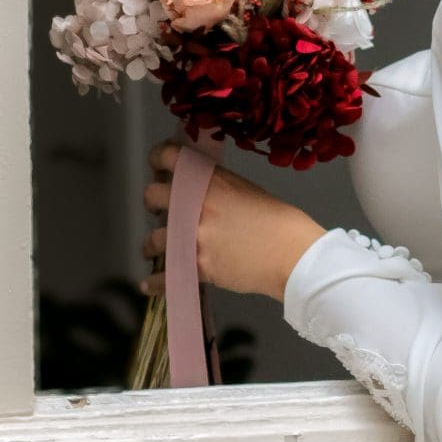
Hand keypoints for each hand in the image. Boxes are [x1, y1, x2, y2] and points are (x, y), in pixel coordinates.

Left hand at [142, 142, 326, 303]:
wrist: (292, 254)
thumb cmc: (279, 222)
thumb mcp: (246, 191)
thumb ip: (216, 189)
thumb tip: (197, 195)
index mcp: (211, 180)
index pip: (168, 156)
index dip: (157, 159)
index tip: (157, 167)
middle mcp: (196, 204)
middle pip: (152, 195)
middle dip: (153, 202)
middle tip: (159, 209)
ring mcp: (193, 236)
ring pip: (153, 238)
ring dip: (153, 244)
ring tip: (155, 248)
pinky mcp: (196, 266)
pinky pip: (165, 275)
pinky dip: (155, 283)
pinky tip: (149, 284)